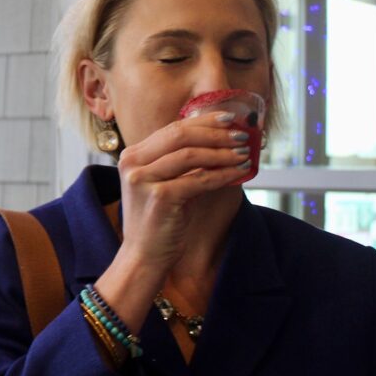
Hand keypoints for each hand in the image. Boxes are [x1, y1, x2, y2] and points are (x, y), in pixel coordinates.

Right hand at [116, 111, 249, 280]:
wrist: (143, 256)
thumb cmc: (156, 221)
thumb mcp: (161, 184)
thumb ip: (177, 161)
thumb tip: (217, 139)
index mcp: (132, 156)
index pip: (172, 129)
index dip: (203, 121)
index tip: (228, 118)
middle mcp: (133, 163)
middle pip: (180, 136)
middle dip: (215, 133)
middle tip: (241, 135)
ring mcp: (143, 180)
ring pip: (190, 155)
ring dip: (222, 153)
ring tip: (244, 154)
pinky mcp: (159, 197)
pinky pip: (199, 179)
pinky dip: (222, 174)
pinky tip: (239, 173)